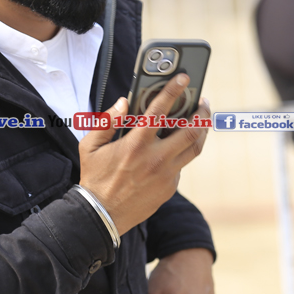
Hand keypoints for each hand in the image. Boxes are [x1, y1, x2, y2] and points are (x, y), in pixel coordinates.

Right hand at [78, 73, 210, 235]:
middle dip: (201, 113)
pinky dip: (181, 152)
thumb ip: (107, 121)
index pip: (160, 110)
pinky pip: (181, 165)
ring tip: (202, 120)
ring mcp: (166, 174)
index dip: (173, 90)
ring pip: (194, 148)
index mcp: (136, 144)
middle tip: (203, 102)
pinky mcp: (170, 187)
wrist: (101, 215)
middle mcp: (155, 158)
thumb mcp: (90, 146)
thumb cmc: (95, 178)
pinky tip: (177, 146)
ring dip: (201, 132)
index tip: (183, 77)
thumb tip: (123, 103)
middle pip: (190, 131)